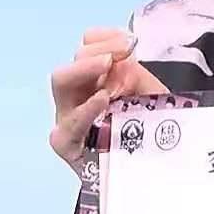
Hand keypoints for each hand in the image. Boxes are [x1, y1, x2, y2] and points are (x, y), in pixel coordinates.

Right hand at [49, 27, 168, 171]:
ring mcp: (69, 117)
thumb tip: (122, 60)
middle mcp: (78, 93)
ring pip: (61, 81)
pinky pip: (69, 124)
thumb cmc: (150, 134)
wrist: (151, 175)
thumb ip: (136, 75)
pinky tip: (102, 100)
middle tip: (123, 52)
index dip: (107, 38)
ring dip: (84, 68)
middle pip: (75, 58)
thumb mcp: (150, 97)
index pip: (89, 44)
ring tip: (107, 65)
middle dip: (97, 49)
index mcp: (97, 77)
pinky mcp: (67, 143)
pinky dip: (85, 108)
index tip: (130, 42)